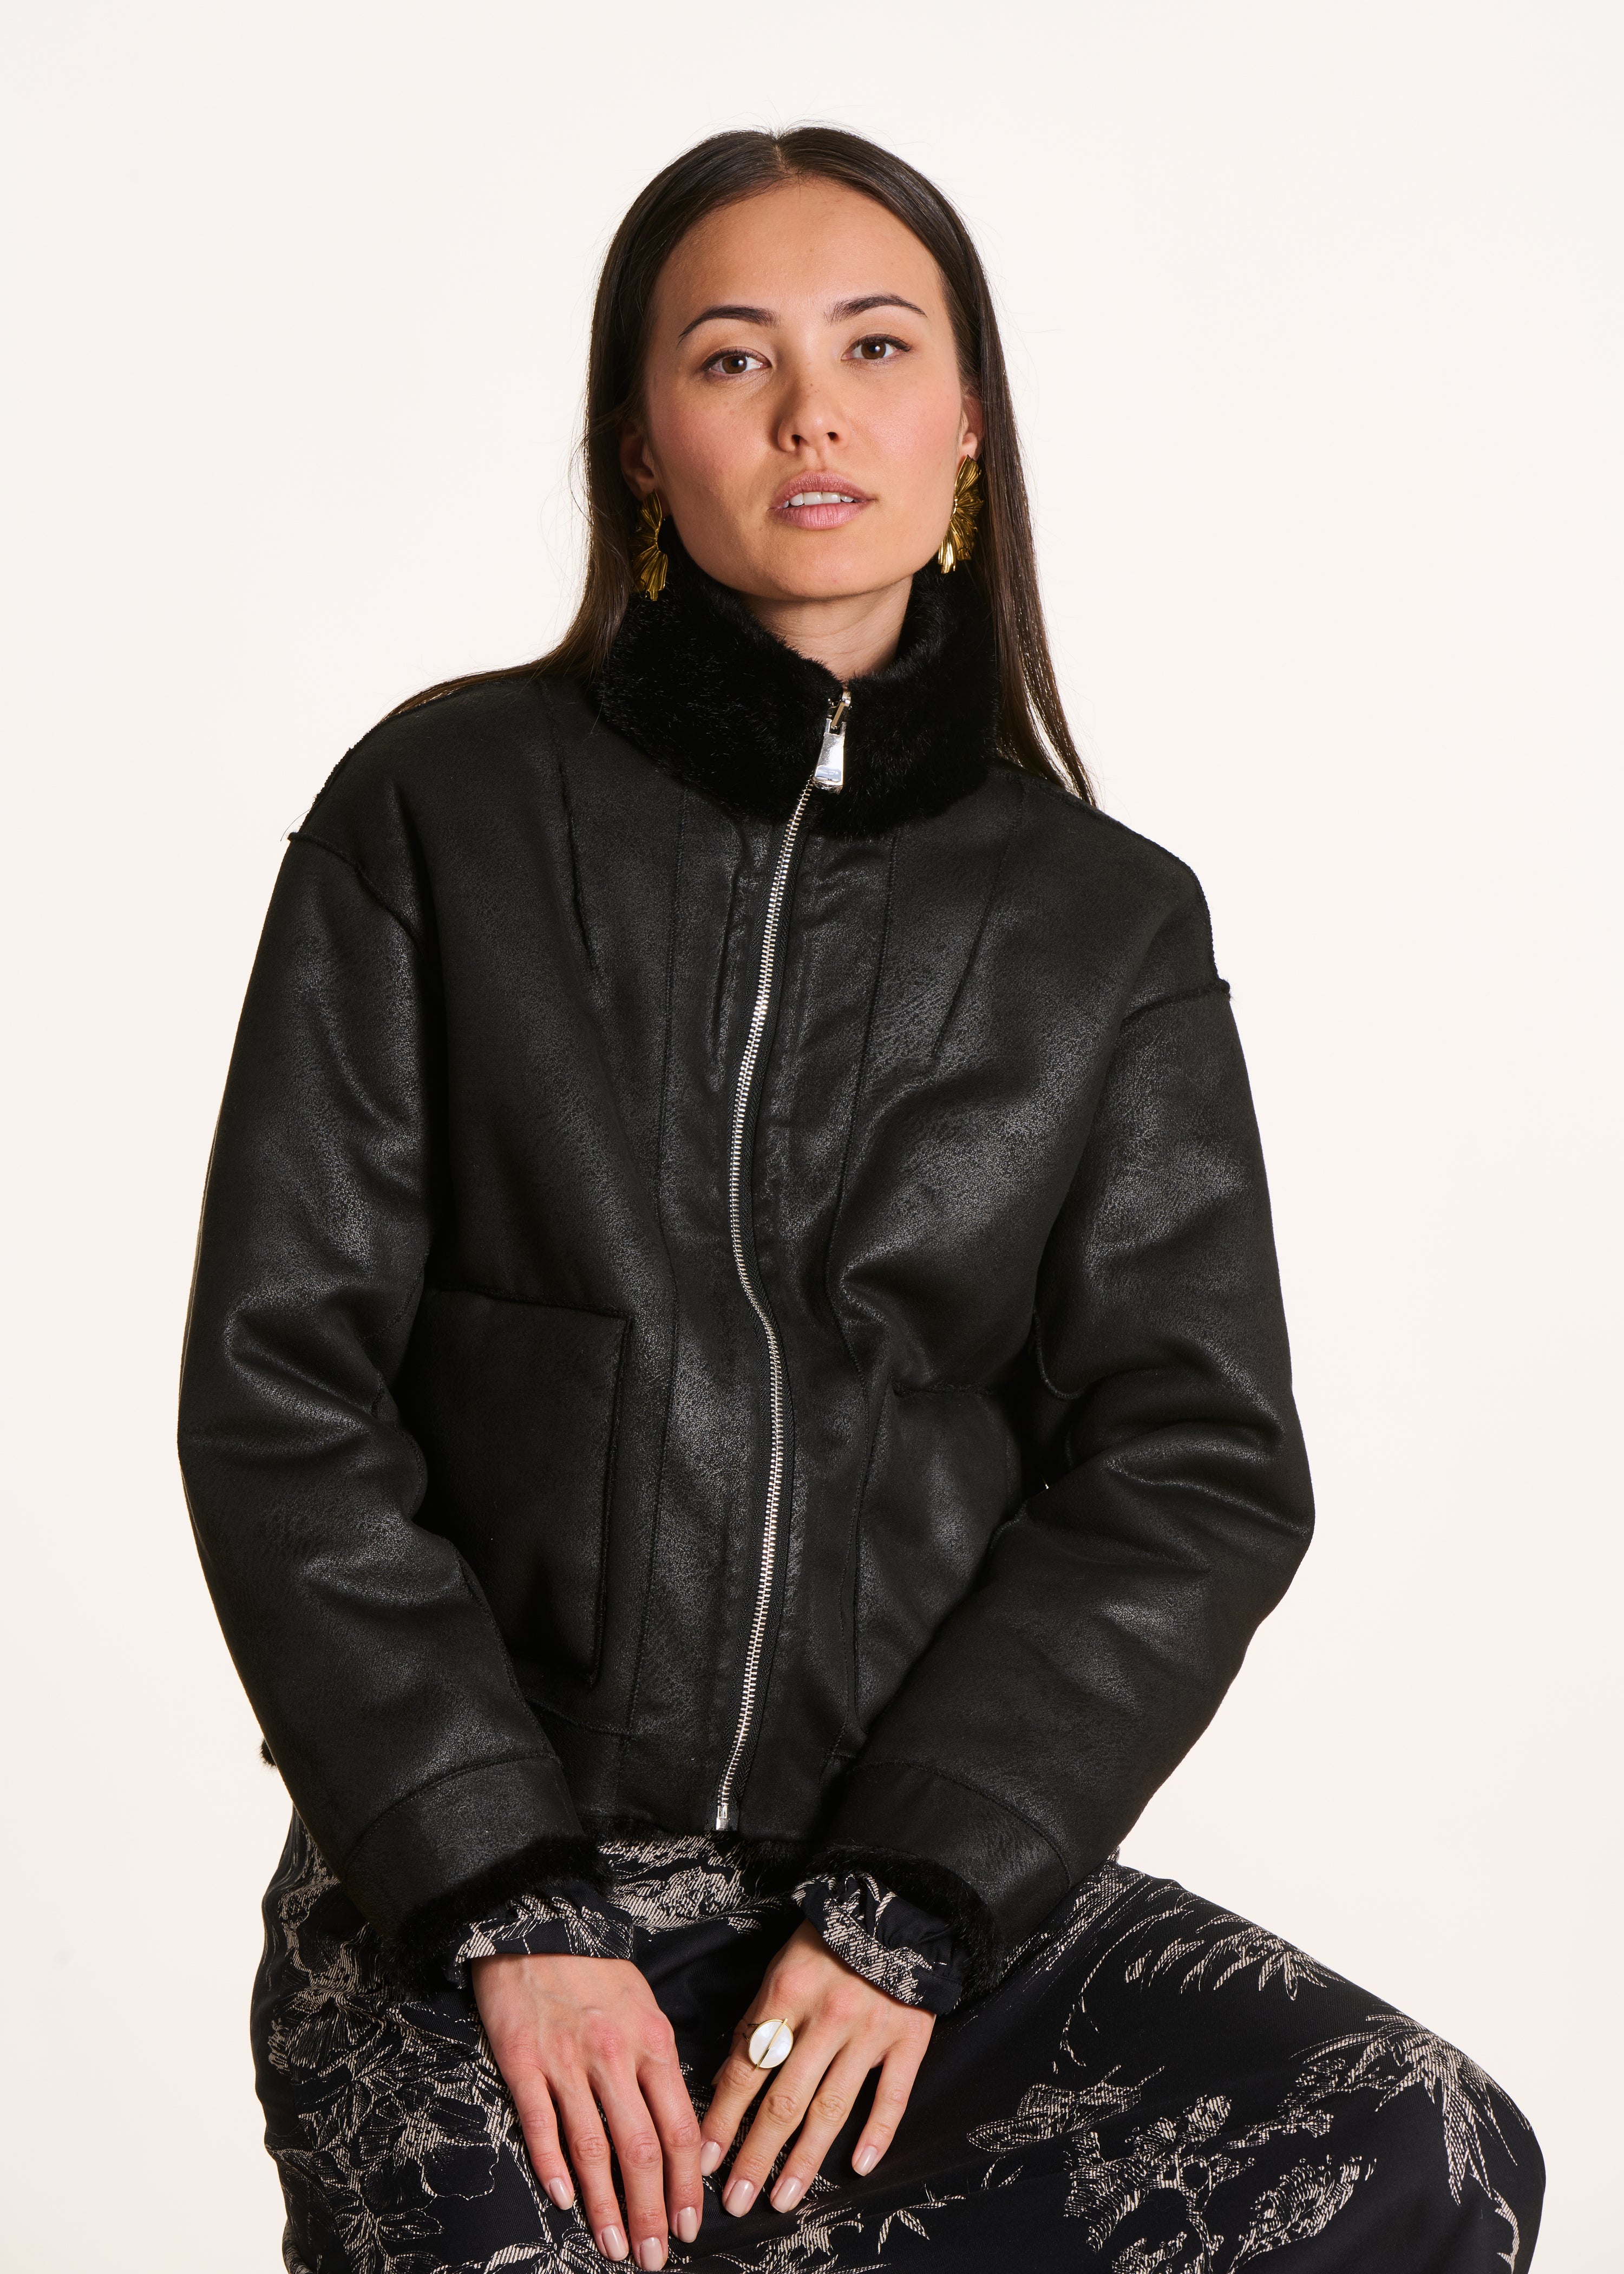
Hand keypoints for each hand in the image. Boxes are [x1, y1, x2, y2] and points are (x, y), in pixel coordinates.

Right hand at [471, 1951, 700, 2267]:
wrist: (537, 1924)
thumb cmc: (596, 1970)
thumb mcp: (644, 2005)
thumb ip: (659, 2064)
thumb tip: (681, 2128)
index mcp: (652, 2041)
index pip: (679, 2127)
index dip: (687, 2184)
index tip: (691, 2226)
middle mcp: (614, 2055)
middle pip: (641, 2149)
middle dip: (652, 2211)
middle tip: (655, 2258)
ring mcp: (566, 2059)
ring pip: (592, 2148)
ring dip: (606, 2207)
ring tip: (616, 2247)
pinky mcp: (522, 2060)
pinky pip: (541, 2124)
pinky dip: (553, 2167)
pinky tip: (565, 2201)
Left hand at [701, 1921, 934, 2216]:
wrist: (895, 1913)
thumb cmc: (826, 1944)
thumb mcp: (780, 1969)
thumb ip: (755, 2024)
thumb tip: (726, 2082)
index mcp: (787, 1995)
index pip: (747, 2069)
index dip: (724, 2118)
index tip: (704, 2160)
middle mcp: (827, 2017)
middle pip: (785, 2100)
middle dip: (757, 2156)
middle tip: (737, 2202)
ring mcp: (870, 2031)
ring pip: (832, 2107)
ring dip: (805, 2160)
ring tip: (783, 2199)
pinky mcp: (909, 2039)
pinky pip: (892, 2096)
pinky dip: (877, 2134)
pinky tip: (859, 2167)